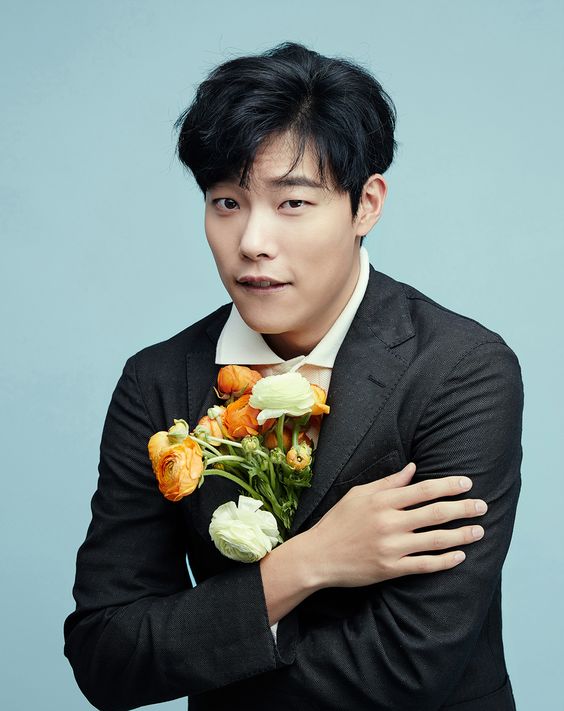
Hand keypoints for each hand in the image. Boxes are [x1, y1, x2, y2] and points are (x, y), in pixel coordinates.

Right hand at [304, 462, 487, 588]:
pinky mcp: (391, 569)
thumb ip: (388, 482)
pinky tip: (460, 555)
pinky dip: (445, 561)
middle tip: (483, 506)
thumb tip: (413, 469)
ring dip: (461, 535)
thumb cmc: (338, 521)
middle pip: (435, 513)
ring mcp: (391, 547)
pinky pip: (425, 565)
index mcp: (382, 501)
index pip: (423, 490)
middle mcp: (389, 522)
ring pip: (436, 540)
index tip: (467, 483)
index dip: (448, 486)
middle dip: (463, 508)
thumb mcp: (359, 494)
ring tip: (479, 530)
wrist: (319, 555)